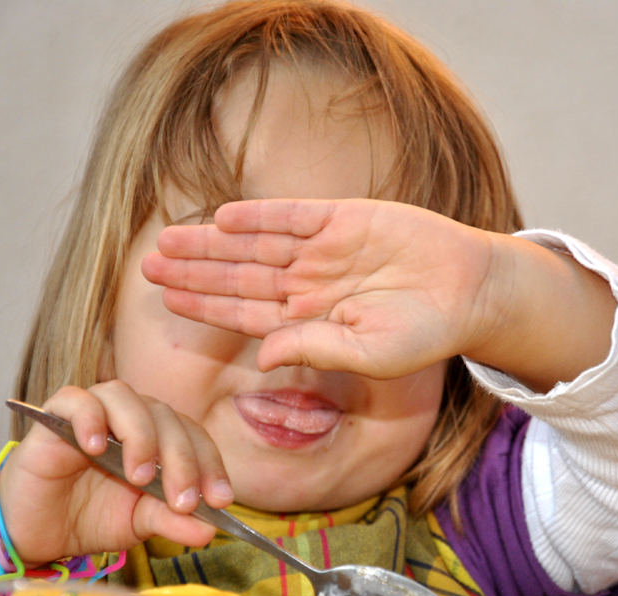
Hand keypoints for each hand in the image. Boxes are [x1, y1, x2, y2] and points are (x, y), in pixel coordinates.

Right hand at [0, 382, 231, 564]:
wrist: (35, 531)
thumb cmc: (89, 518)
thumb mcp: (139, 524)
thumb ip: (172, 521)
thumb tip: (209, 531)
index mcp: (158, 438)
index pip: (194, 437)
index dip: (211, 465)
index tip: (221, 500)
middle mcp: (130, 418)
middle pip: (166, 417)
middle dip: (182, 459)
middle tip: (183, 500)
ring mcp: (94, 413)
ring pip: (125, 397)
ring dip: (140, 435)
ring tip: (140, 476)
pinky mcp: (55, 417)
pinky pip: (75, 399)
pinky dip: (90, 418)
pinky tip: (95, 448)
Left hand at [141, 199, 504, 378]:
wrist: (469, 290)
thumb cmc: (424, 334)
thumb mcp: (369, 354)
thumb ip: (315, 351)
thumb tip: (261, 357)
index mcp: (310, 320)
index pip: (245, 313)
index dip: (205, 306)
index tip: (166, 300)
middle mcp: (308, 283)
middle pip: (239, 275)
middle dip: (194, 271)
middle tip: (147, 263)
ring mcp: (323, 250)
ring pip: (255, 244)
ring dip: (212, 243)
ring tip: (168, 239)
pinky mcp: (344, 219)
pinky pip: (292, 216)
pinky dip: (259, 216)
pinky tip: (223, 217)